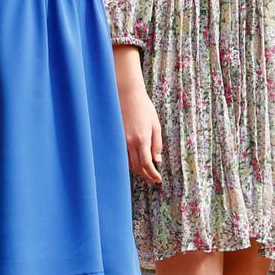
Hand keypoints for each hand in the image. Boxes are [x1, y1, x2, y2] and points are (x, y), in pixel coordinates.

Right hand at [113, 45, 162, 182]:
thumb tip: (157, 161)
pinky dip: (129, 163)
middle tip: (153, 179)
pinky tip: (135, 163)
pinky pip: (123, 155)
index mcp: (142, 139)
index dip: (153, 174)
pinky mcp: (117, 138)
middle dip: (146, 175)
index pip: (147, 164)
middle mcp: (130, 142)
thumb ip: (157, 144)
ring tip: (146, 173)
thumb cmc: (144, 108)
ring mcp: (121, 141)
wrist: (127, 95)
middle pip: (137, 167)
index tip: (158, 179)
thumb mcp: (155, 125)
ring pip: (129, 163)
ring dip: (138, 171)